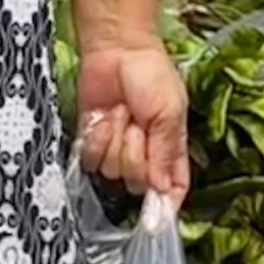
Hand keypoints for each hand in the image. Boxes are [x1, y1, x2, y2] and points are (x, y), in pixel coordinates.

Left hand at [76, 38, 191, 207]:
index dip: (165, 206)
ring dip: (116, 140)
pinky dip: (97, 138)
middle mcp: (144, 154)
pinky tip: (104, 117)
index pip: (172, 189)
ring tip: (122, 114)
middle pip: (138, 183)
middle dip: (137, 154)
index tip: (158, 215)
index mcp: (170, 149)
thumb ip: (167, 153)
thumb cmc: (151, 73)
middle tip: (139, 125)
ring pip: (112, 172)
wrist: (117, 48)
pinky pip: (91, 159)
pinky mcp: (93, 140)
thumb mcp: (170, 112)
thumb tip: (161, 190)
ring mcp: (117, 148)